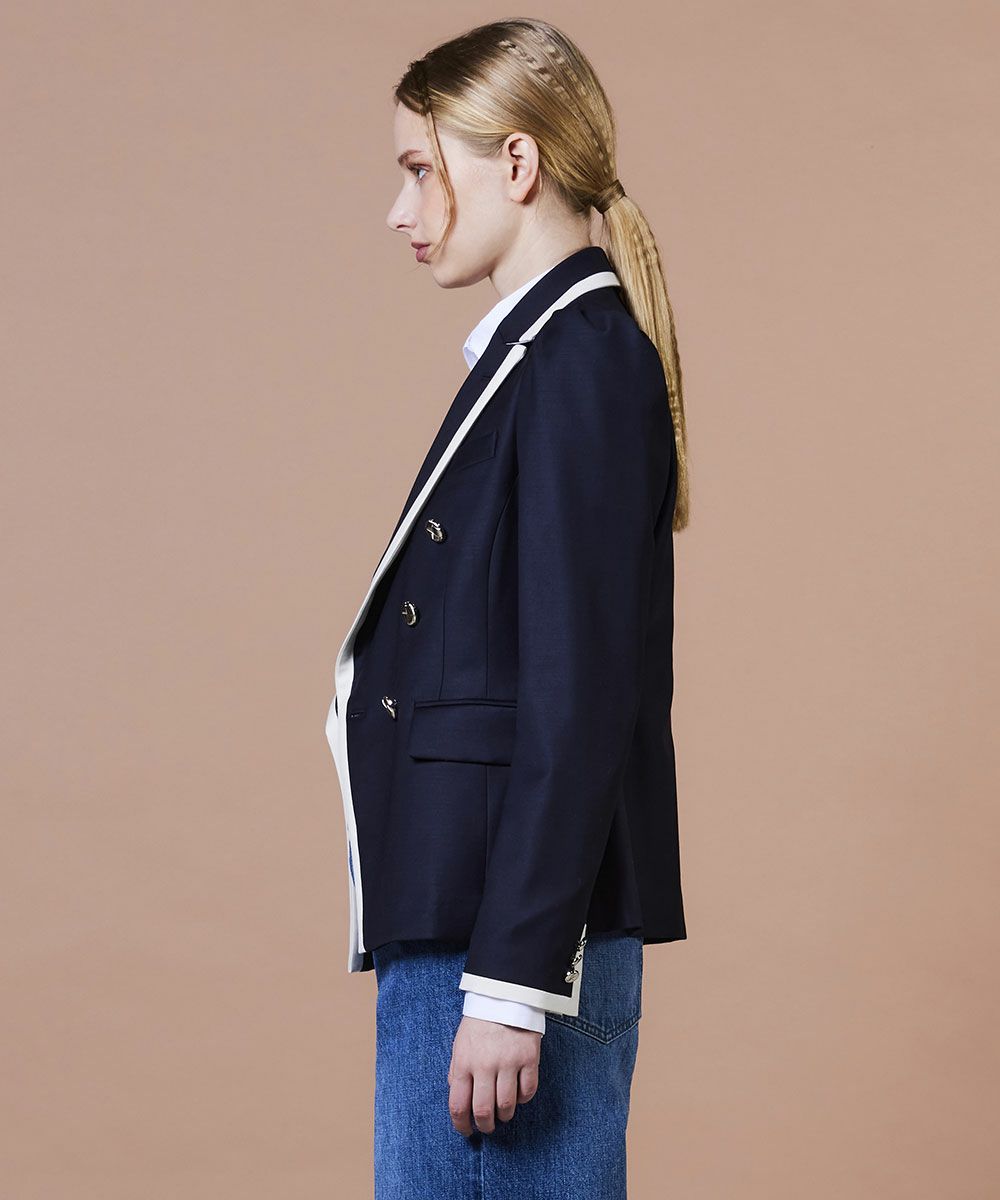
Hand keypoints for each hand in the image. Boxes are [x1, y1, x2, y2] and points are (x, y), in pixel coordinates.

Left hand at [447, 1014, 540, 1134]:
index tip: (466, 1131)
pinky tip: (518, 1094)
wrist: (505, 995)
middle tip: (488, 1126)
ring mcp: (508, 1062)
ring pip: (507, 1105)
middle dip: (485, 1126)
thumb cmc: (479, 1022)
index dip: (461, 1125)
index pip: (458, 1105)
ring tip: (504, 1112)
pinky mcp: (529, 1058)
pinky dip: (523, 1099)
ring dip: (505, 1115)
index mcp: (464, 1063)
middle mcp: (485, 1065)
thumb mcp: (460, 1045)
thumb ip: (456, 1071)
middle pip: (484, 1111)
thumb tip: (458, 1098)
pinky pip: (528, 1091)